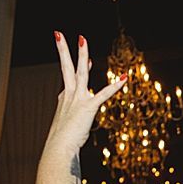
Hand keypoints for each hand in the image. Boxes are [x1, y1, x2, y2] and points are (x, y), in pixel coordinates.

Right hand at [46, 31, 126, 151]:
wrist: (58, 149)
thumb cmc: (61, 145)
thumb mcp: (64, 132)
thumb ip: (68, 126)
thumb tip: (66, 132)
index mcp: (64, 101)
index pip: (70, 81)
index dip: (77, 68)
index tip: (86, 60)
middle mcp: (69, 97)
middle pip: (65, 68)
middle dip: (63, 50)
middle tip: (59, 34)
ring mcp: (77, 100)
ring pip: (80, 73)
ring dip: (82, 55)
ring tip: (82, 39)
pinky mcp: (88, 108)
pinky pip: (103, 94)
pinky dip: (114, 86)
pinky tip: (124, 79)